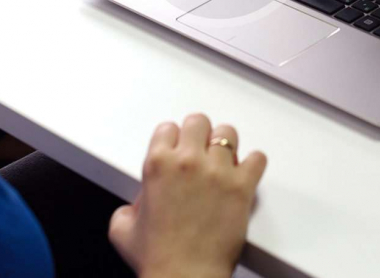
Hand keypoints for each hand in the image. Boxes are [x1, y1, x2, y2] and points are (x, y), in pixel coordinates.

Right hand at [109, 114, 267, 277]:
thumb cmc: (156, 258)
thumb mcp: (122, 227)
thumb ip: (130, 204)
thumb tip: (142, 202)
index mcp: (157, 165)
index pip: (168, 128)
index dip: (172, 141)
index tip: (177, 149)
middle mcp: (187, 162)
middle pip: (198, 122)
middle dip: (198, 136)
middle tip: (200, 151)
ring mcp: (217, 172)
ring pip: (227, 133)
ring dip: (225, 146)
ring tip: (223, 161)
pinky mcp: (241, 187)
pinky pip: (257, 158)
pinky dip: (252, 163)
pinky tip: (245, 173)